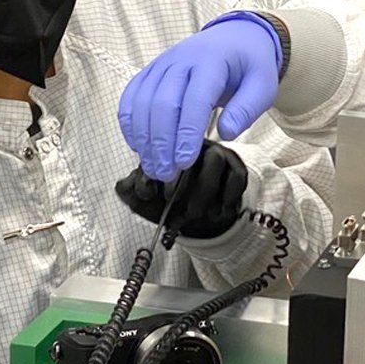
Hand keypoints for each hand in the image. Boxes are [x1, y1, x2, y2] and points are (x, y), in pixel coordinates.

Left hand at [114, 143, 248, 239]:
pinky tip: (217, 211)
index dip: (155, 170)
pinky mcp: (237, 169)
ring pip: (215, 159)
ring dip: (203, 190)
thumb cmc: (167, 204)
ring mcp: (218, 155)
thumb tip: (127, 184)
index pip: (162, 146)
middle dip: (179, 181)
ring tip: (194, 212)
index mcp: (169, 146)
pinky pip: (236, 177)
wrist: (193, 218)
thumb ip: (130, 189)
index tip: (150, 193)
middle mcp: (194, 145)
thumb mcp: (142, 198)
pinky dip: (226, 197)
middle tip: (171, 203)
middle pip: (190, 149)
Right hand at [118, 15, 280, 181]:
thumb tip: (227, 134)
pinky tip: (138, 146)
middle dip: (161, 142)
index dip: (186, 133)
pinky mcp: (150, 71)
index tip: (185, 162)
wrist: (234, 38)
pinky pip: (131, 96)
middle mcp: (181, 59)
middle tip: (166, 174)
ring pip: (142, 101)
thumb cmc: (250, 66)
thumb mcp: (263, 85)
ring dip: (143, 138)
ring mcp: (162, 64)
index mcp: (212, 61)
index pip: (195, 100)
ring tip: (153, 167)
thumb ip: (247, 109)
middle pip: (163, 102)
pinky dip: (129, 122)